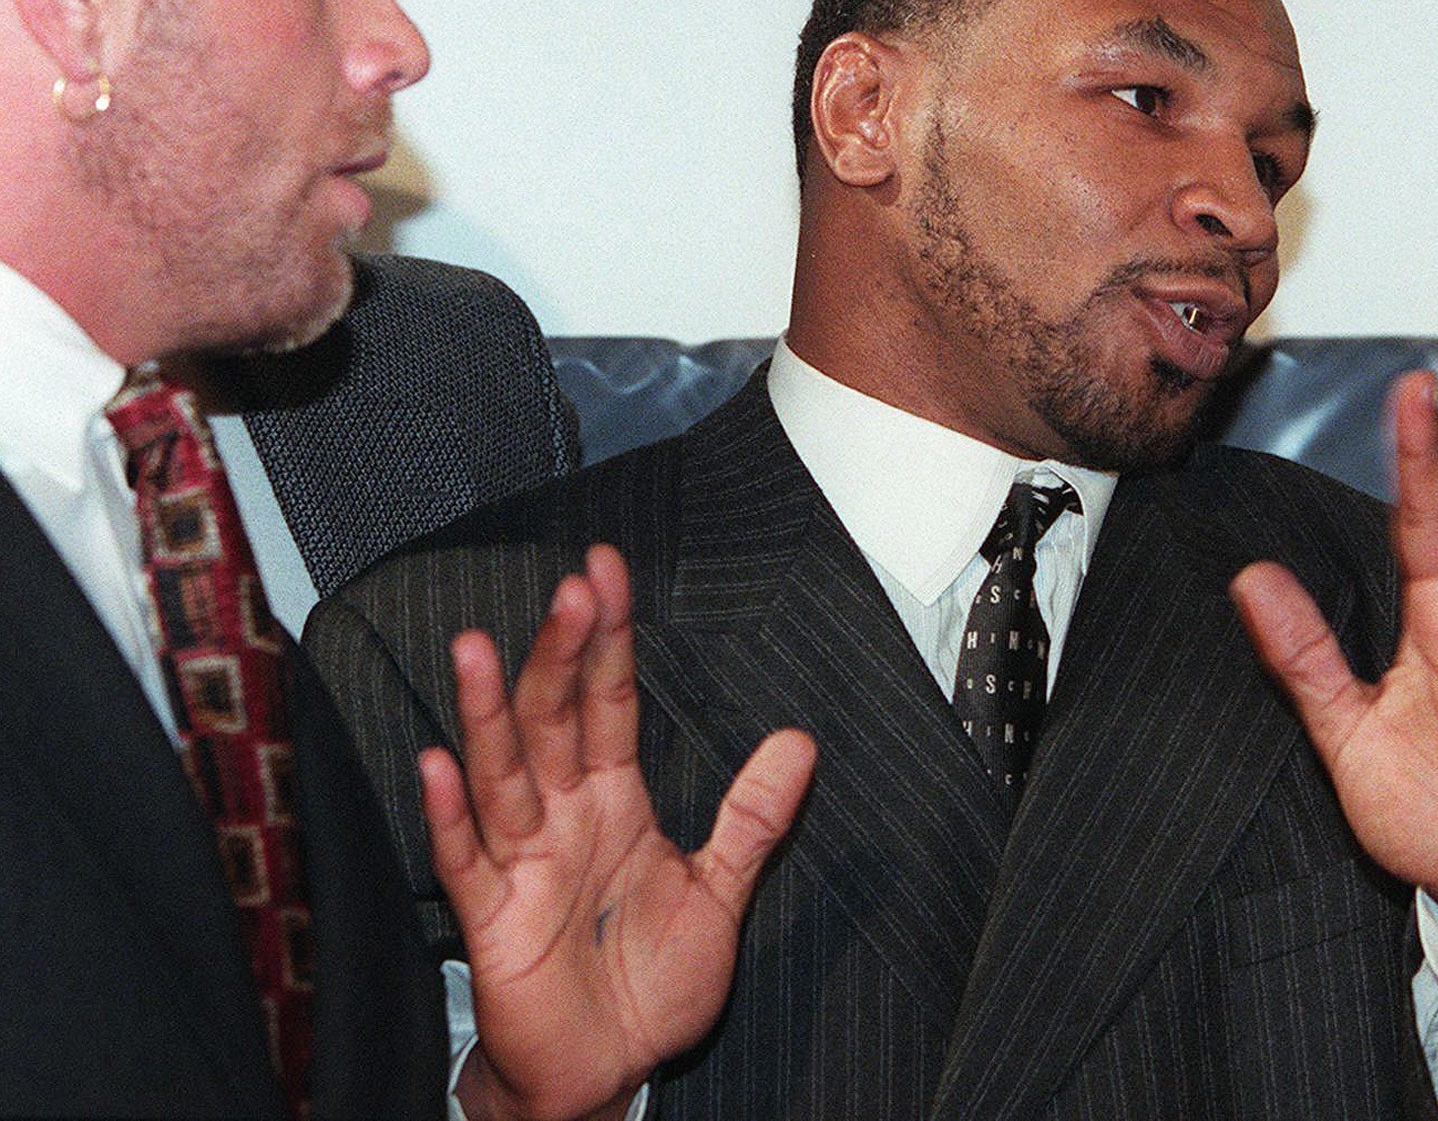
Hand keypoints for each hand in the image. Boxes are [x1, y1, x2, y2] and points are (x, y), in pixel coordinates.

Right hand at [420, 544, 816, 1120]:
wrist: (610, 1075)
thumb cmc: (650, 986)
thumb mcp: (719, 892)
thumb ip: (752, 818)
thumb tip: (799, 743)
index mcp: (614, 801)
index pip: (609, 701)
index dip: (608, 637)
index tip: (606, 570)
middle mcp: (562, 817)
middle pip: (554, 719)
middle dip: (561, 654)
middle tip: (572, 589)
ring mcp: (522, 863)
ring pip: (502, 773)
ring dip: (489, 713)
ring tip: (476, 649)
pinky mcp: (492, 918)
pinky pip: (467, 859)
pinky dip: (451, 814)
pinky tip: (435, 764)